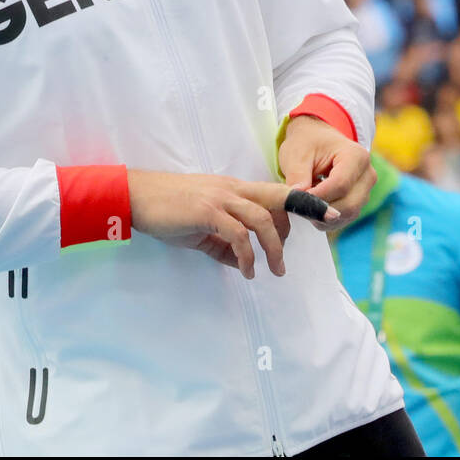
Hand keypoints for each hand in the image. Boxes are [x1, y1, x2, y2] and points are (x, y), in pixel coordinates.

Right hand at [125, 169, 293, 278]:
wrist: (136, 197)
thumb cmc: (168, 210)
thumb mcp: (202, 228)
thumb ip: (224, 245)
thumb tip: (245, 264)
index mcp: (235, 189)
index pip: (277, 192)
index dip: (301, 204)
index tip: (324, 216)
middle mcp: (233, 189)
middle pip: (278, 201)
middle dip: (302, 217)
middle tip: (304, 247)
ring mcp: (221, 198)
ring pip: (262, 219)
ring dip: (274, 248)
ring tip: (275, 270)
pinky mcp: (207, 211)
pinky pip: (237, 234)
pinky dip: (247, 255)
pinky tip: (247, 270)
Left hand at [278, 115, 374, 231]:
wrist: (317, 140)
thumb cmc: (307, 143)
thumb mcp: (296, 154)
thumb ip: (297, 177)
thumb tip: (297, 201)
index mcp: (356, 156)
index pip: (340, 185)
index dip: (318, 197)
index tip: (297, 198)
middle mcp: (367, 174)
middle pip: (348, 204)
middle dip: (321, 209)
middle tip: (298, 205)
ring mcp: (366, 190)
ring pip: (347, 214)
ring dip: (323, 215)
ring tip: (305, 202)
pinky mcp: (359, 202)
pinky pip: (344, 218)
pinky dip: (326, 218)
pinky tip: (313, 205)